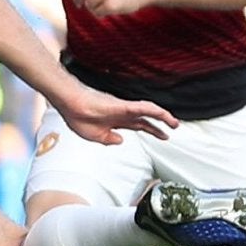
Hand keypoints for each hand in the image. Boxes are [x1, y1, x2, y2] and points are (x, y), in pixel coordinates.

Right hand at [53, 82, 174, 145]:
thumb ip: (109, 140)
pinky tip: (163, 114)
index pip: (138, 126)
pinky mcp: (123, 105)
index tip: (163, 136)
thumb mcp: (95, 137)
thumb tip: (120, 140)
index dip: (151, 131)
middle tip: (173, 128)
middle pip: (146, 120)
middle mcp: (122, 114)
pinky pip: (143, 107)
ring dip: (163, 116)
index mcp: (115, 121)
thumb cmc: (77, 117)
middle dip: (159, 126)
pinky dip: (154, 111)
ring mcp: (124, 109)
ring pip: (148, 112)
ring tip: (175, 123)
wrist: (70, 105)